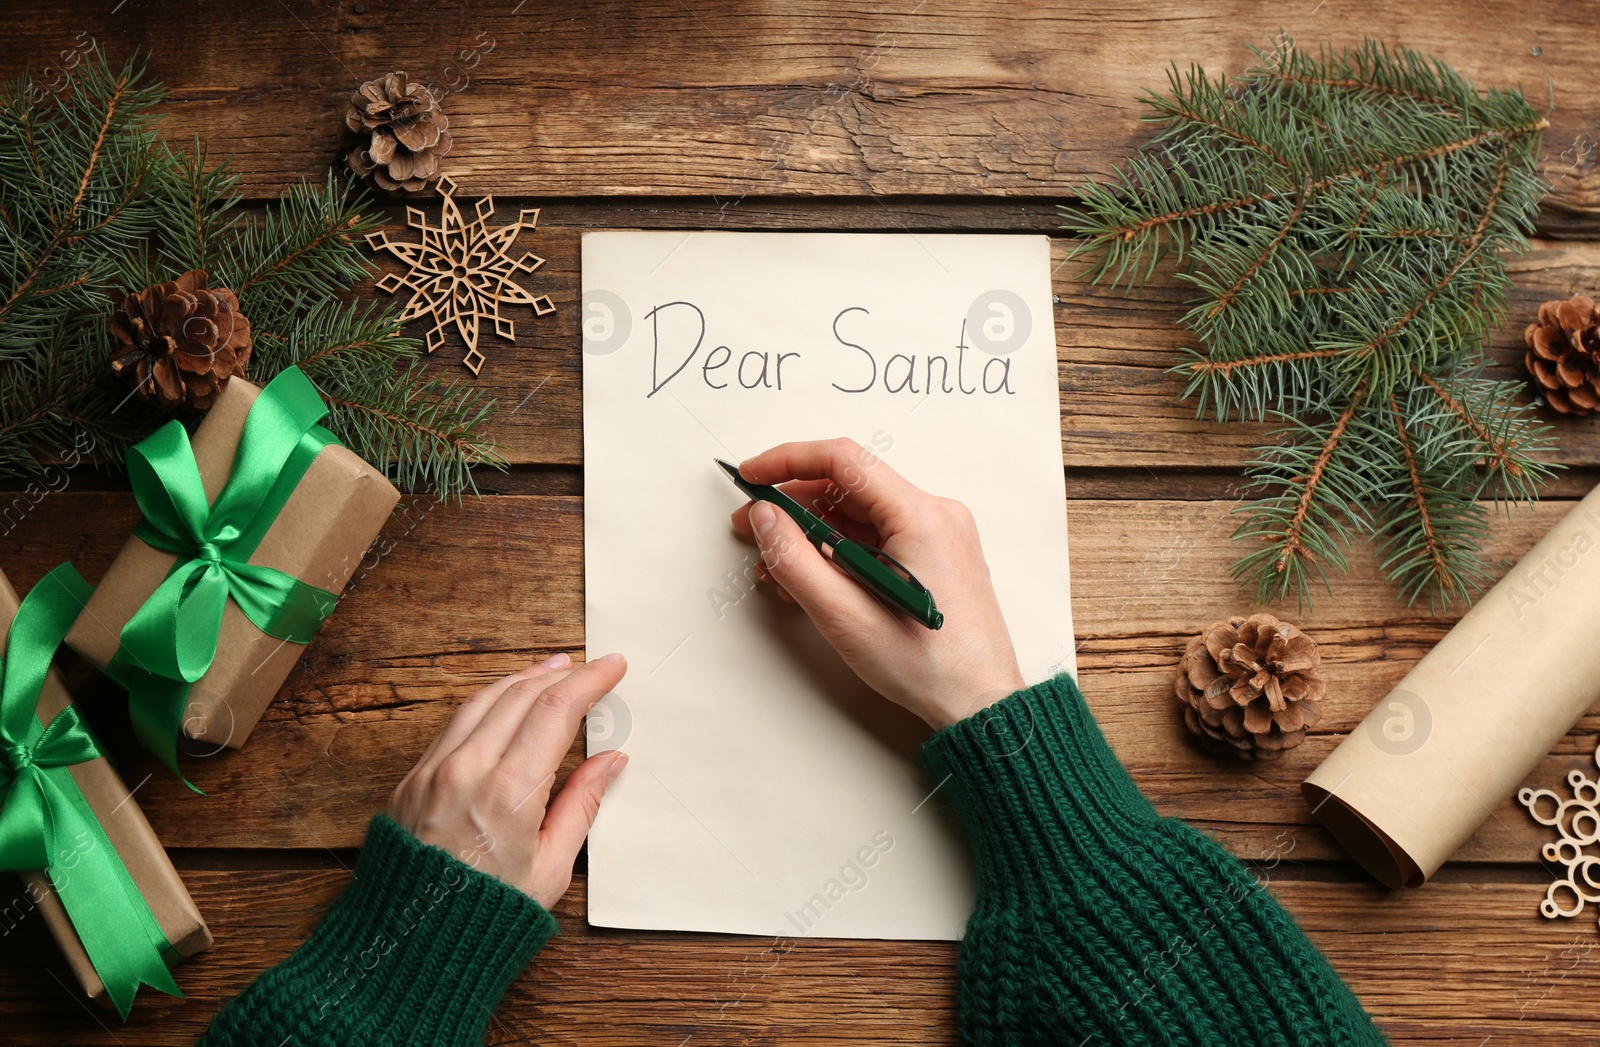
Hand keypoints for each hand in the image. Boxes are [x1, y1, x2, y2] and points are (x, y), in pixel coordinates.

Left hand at [387, 652, 629, 908]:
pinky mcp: (412, 779)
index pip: (558, 710)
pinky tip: (505, 702)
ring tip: (550, 671)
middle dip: (560, 674)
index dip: (590, 681)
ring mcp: (434, 770)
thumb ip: (583, 805)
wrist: (411, 943)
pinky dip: (487, 702)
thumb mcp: (551, 867)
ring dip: (522, 679)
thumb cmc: (485, 916)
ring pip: (483, 700)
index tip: (611, 667)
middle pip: (521, 695)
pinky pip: (454, 723)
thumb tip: (610, 762)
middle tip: (587, 668)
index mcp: (509, 791)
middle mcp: (467, 769)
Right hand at [731, 438, 1024, 729]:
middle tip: (752, 527)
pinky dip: (839, 552)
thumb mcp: (844, 614)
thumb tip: (765, 518)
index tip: (752, 476)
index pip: (843, 461)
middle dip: (794, 505)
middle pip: (849, 487)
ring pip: (860, 515)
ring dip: (813, 534)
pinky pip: (877, 537)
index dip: (788, 461)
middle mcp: (934, 515)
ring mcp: (937, 536)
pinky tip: (810, 577)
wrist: (979, 703)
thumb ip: (795, 560)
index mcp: (920, 517)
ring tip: (777, 566)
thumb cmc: (928, 666)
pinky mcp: (934, 557)